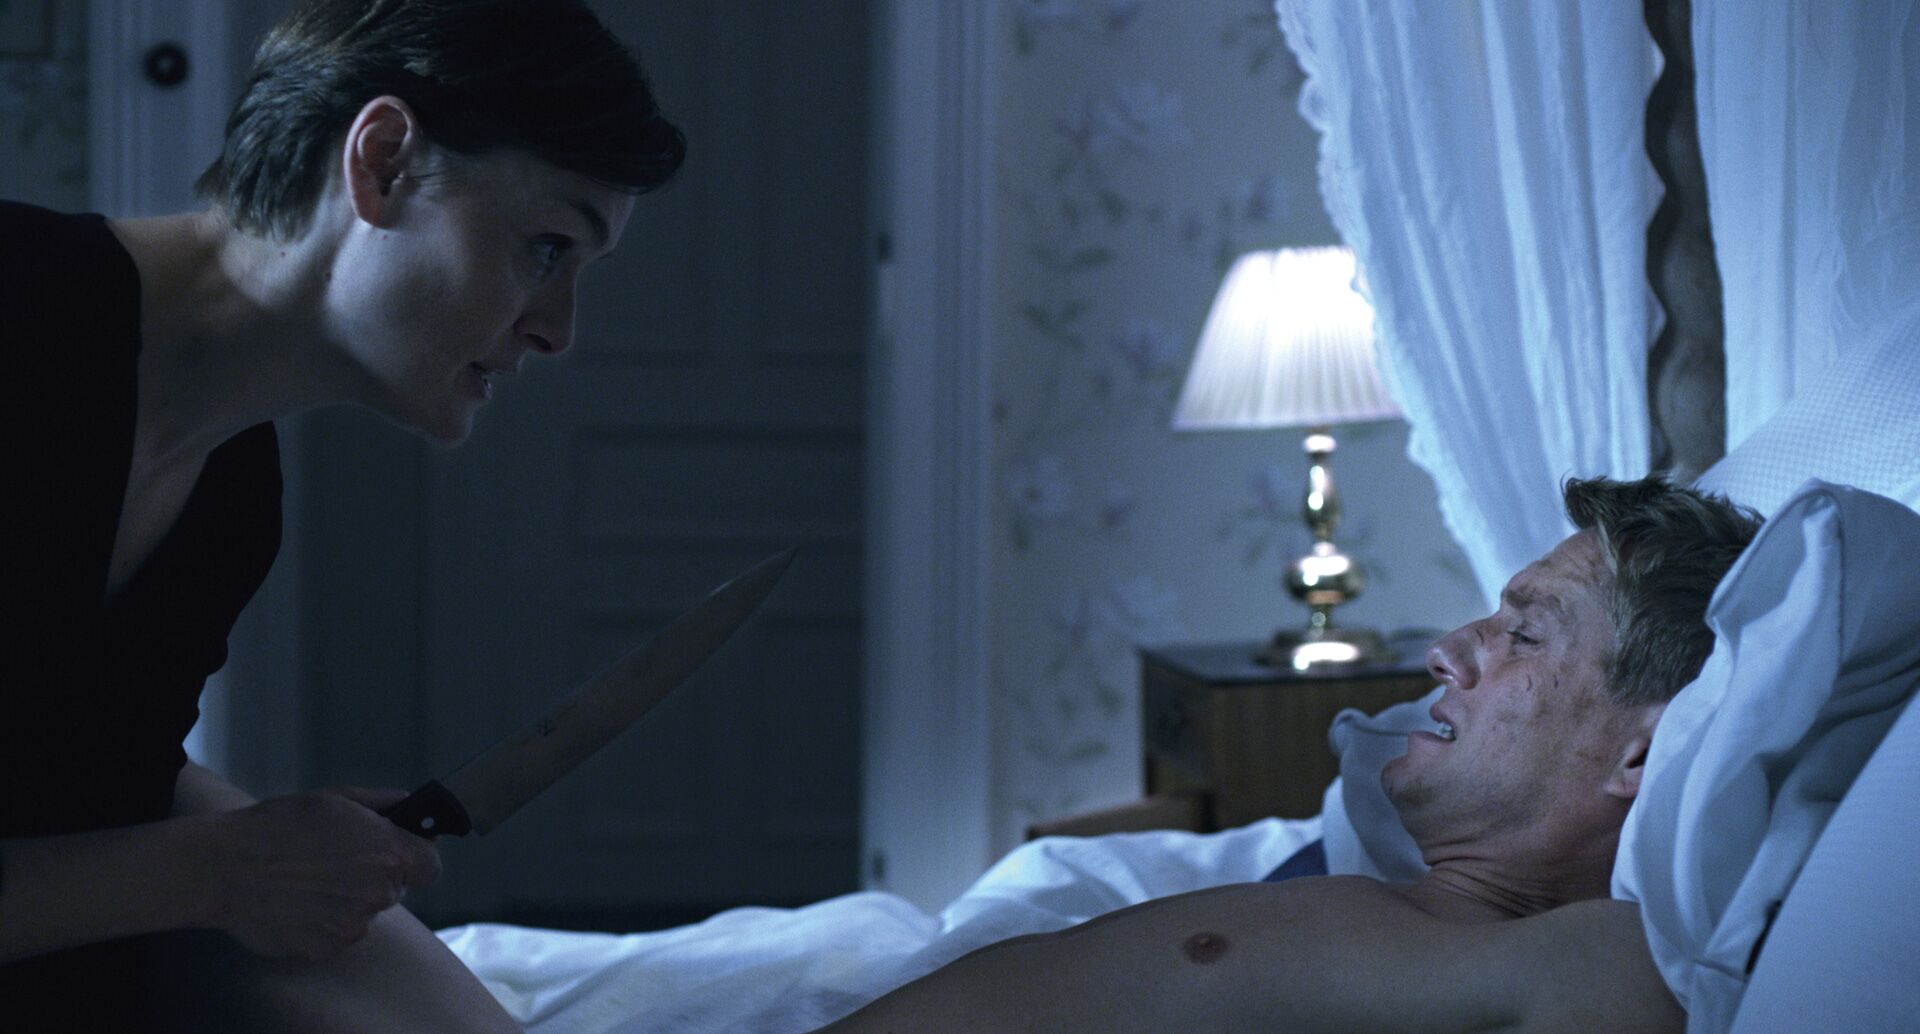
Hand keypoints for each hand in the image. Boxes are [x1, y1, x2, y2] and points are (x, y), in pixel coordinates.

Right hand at [199, 788, 442, 961]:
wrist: (226, 867)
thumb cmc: (279, 826)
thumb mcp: (337, 800)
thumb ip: (384, 805)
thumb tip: (411, 807)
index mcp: (388, 852)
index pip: (430, 866)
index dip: (415, 858)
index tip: (397, 853)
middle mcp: (378, 892)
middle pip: (395, 888)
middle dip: (373, 876)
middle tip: (334, 862)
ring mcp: (354, 925)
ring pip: (365, 913)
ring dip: (346, 901)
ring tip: (307, 882)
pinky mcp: (327, 948)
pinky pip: (337, 935)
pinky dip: (322, 923)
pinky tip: (296, 903)